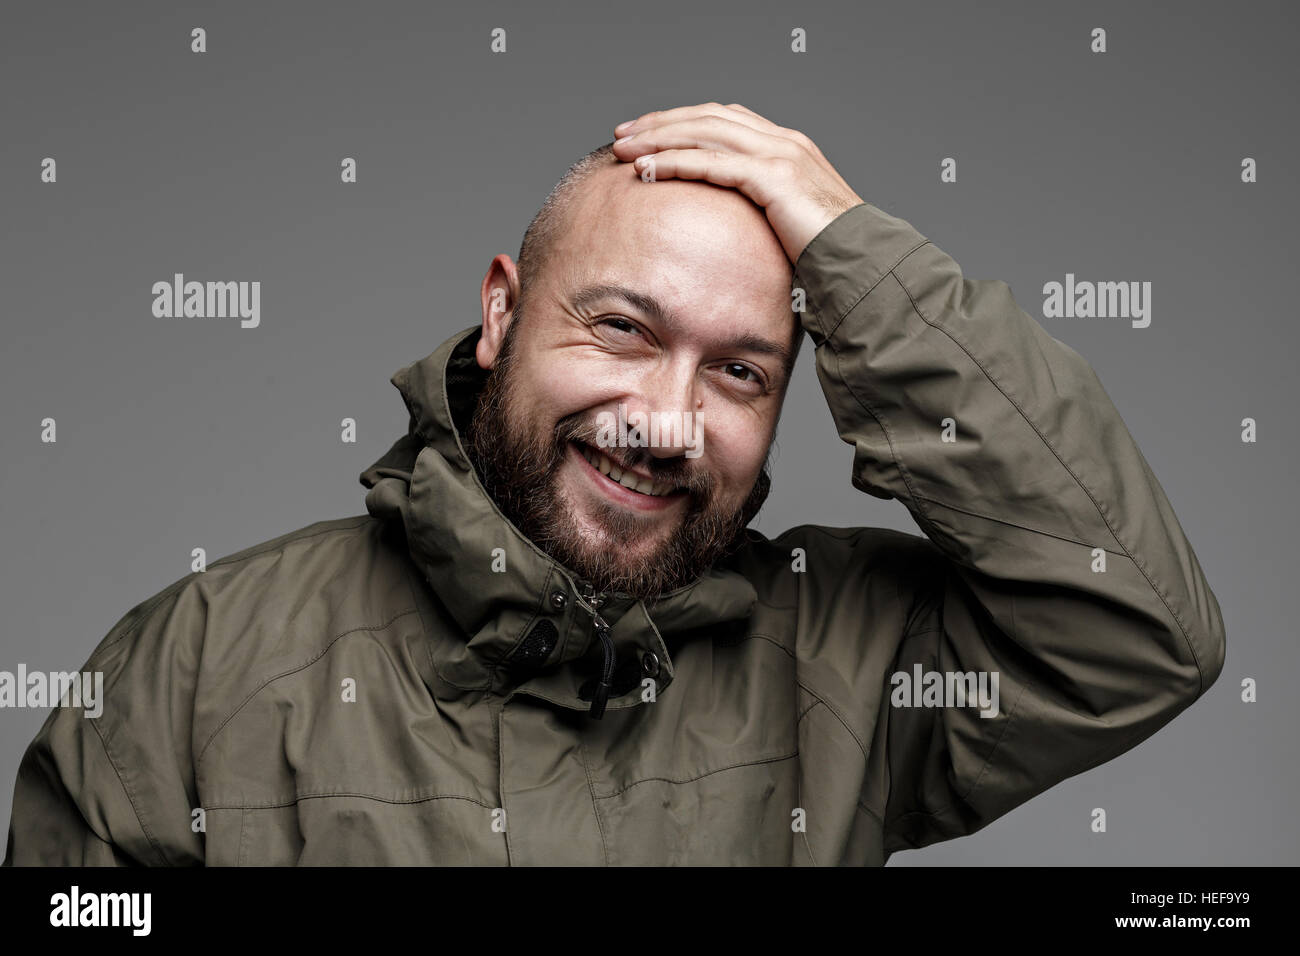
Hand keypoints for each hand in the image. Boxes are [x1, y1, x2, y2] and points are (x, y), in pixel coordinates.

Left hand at [612, 102, 864, 263]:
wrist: (864, 264)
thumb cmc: (828, 257)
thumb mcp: (788, 225)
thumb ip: (760, 212)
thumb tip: (727, 230)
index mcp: (787, 147)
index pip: (724, 119)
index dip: (682, 122)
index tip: (647, 135)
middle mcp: (783, 141)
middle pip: (709, 117)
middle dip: (661, 123)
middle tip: (623, 135)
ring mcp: (780, 155)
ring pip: (705, 132)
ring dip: (659, 138)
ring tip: (625, 150)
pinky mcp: (773, 177)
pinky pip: (711, 162)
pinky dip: (674, 162)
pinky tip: (647, 169)